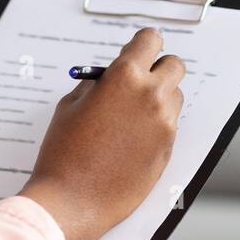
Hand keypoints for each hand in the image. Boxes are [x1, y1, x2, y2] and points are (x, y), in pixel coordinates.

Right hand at [20, 28, 184, 239]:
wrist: (73, 199)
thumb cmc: (64, 152)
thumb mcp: (71, 105)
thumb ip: (99, 83)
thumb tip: (113, 76)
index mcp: (125, 77)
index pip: (150, 41)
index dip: (143, 43)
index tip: (138, 48)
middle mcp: (152, 95)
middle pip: (174, 65)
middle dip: (158, 67)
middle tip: (140, 79)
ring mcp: (165, 123)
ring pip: (175, 95)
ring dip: (160, 96)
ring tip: (131, 114)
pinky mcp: (169, 147)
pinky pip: (171, 123)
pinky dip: (158, 122)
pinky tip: (133, 136)